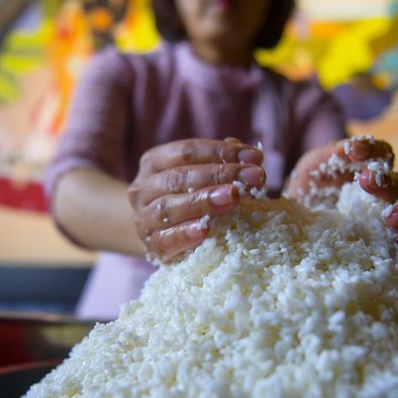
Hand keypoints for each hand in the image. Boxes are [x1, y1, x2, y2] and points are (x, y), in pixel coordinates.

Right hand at [129, 138, 265, 262]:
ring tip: (233, 197)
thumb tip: (249, 156)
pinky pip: (164, 240)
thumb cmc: (183, 199)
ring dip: (203, 202)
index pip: (186, 152)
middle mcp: (143, 188)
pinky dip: (184, 235)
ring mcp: (143, 218)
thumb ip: (220, 163)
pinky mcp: (149, 245)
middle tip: (252, 177)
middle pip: (179, 177)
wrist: (156, 234)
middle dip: (219, 175)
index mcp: (154, 162)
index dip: (220, 152)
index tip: (254, 157)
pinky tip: (205, 231)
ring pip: (169, 207)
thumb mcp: (199, 176)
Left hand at [287, 135, 397, 252]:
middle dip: (387, 182)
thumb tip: (349, 147)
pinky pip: (395, 246)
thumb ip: (331, 154)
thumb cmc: (311, 185)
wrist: (298, 216)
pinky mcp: (378, 241)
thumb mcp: (314, 165)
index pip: (383, 154)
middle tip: (368, 180)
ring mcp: (384, 218)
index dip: (374, 150)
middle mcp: (385, 191)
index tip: (355, 150)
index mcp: (372, 167)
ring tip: (393, 216)